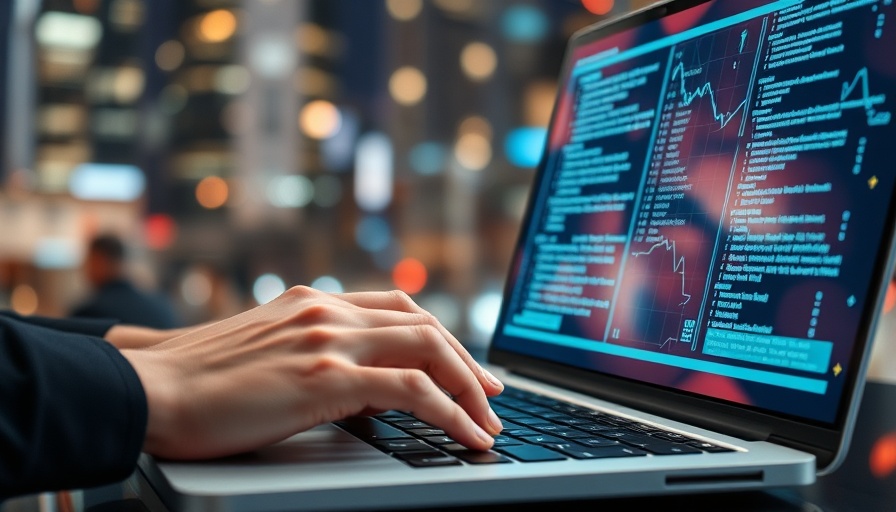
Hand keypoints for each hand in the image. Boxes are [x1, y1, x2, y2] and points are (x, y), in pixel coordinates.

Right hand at [120, 286, 503, 459]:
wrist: (148, 388)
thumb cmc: (198, 380)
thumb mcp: (267, 353)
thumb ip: (314, 357)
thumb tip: (358, 391)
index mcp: (315, 302)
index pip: (400, 308)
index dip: (440, 336)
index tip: (464, 364)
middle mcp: (329, 310)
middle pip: (425, 325)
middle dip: (467, 361)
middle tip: (492, 393)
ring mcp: (329, 339)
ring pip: (429, 350)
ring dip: (470, 388)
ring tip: (488, 420)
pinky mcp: (326, 377)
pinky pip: (412, 390)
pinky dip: (451, 410)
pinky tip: (467, 433)